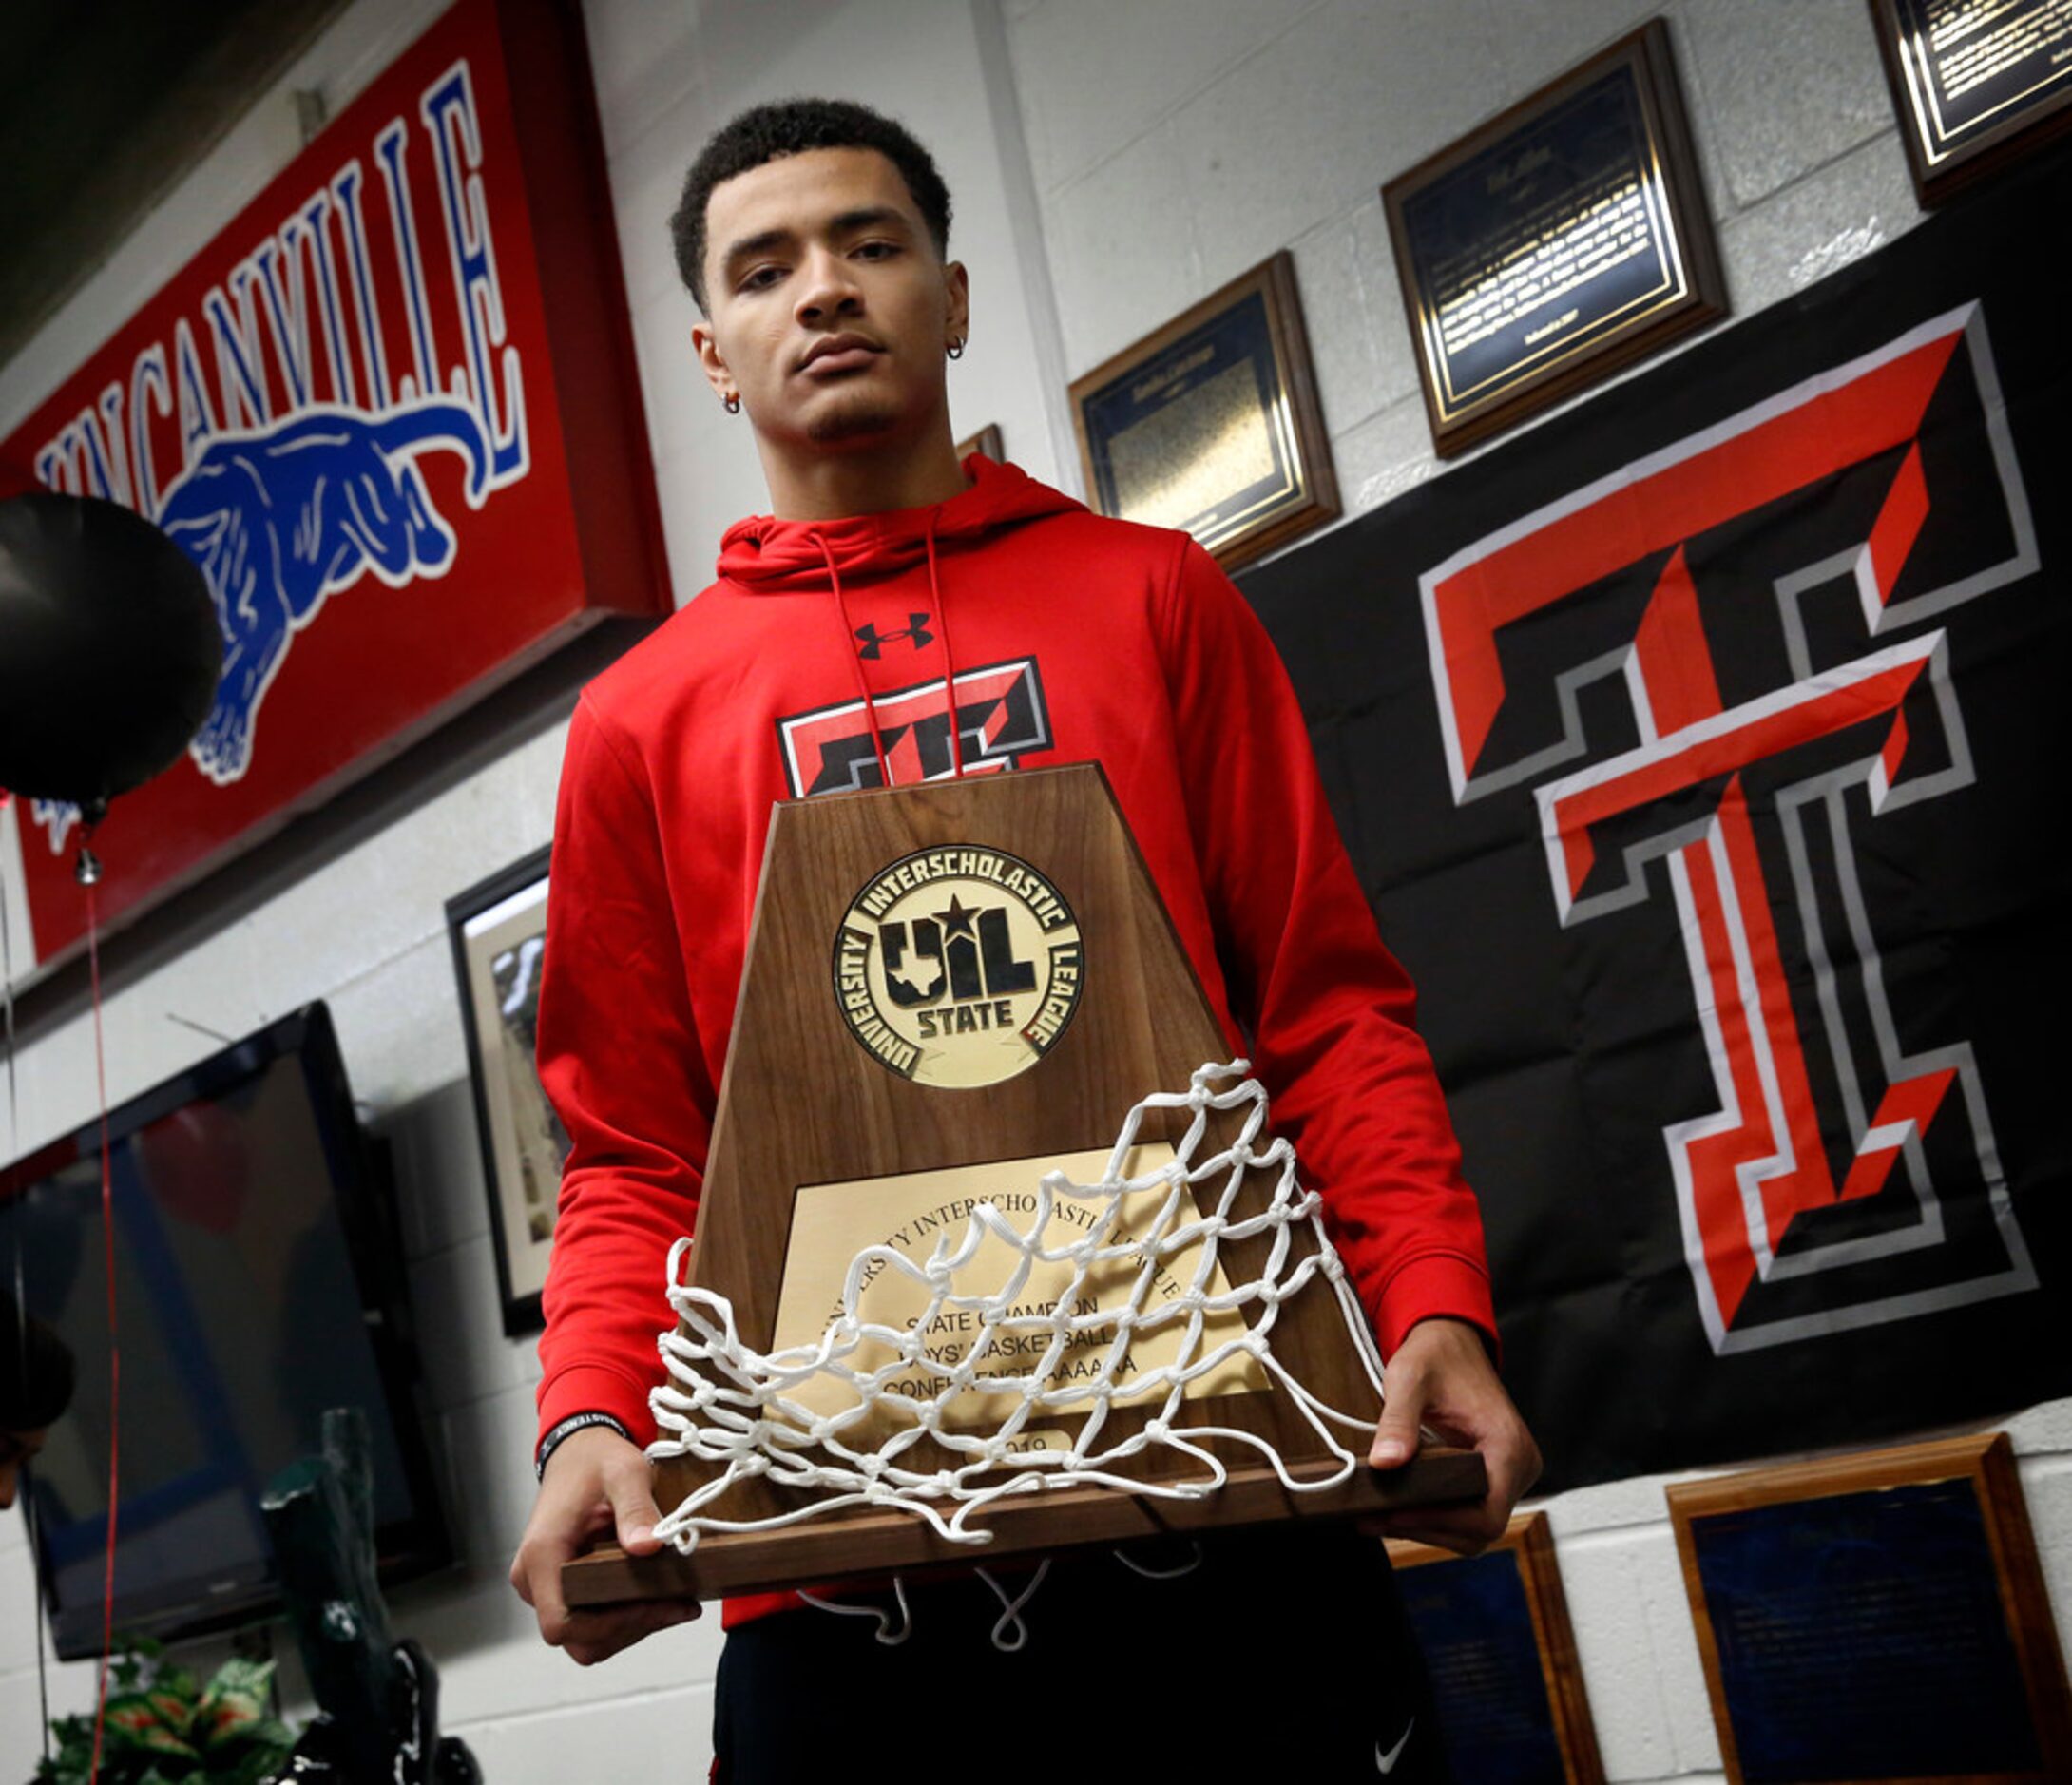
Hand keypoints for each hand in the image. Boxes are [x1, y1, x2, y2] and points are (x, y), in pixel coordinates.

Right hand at [509, 1425, 699, 1664]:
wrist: (580, 1451)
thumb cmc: (596, 1460)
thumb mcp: (624, 1472)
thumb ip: (636, 1508)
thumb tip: (648, 1547)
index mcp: (542, 1555)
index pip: (561, 1624)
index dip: (609, 1626)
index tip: (654, 1604)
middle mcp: (534, 1579)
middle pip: (579, 1637)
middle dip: (631, 1627)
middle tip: (678, 1605)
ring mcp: (545, 1587)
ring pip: (587, 1637)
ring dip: (633, 1626)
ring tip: (678, 1602)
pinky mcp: (561, 1589)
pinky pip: (592, 1621)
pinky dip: (627, 1617)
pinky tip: (662, 1599)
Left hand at [1363, 1317, 1540, 1554]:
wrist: (1452, 1343)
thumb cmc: (1437, 1357)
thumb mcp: (1409, 1381)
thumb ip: (1398, 1421)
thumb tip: (1386, 1462)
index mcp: (1508, 1446)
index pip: (1486, 1515)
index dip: (1441, 1523)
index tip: (1397, 1513)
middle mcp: (1519, 1466)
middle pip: (1479, 1529)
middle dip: (1427, 1528)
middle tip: (1375, 1518)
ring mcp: (1510, 1474)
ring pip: (1473, 1527)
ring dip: (1428, 1526)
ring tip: (1380, 1515)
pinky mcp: (1495, 1477)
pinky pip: (1470, 1510)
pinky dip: (1436, 1515)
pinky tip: (1400, 1507)